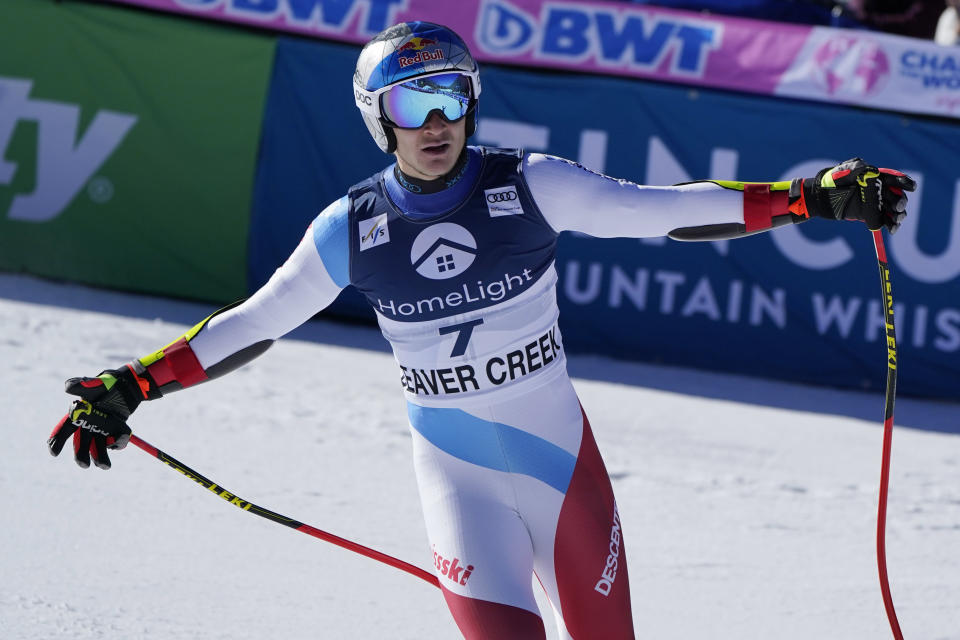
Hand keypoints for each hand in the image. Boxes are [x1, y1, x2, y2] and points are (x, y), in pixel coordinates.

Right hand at [48, 367, 144, 468]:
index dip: (57, 442)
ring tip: (106, 466)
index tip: (54, 453)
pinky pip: (115, 442)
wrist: (128, 387)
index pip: (64, 430)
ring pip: (98, 448)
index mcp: (78, 416)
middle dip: (81, 455)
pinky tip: (124, 437)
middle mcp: (88, 426)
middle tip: (84, 465)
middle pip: (81, 444)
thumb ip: (83, 385)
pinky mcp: (115, 432)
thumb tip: (67, 387)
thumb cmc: (108, 385)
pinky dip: (119, 443)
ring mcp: (101, 430)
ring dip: (100, 457)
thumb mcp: (97, 385)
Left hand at [795, 158, 915, 232]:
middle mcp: (878, 189)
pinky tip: (892, 229)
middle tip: (898, 208)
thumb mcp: (841, 171)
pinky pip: (884, 220)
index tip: (912, 187)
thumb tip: (872, 170)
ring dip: (899, 215)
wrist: (821, 197)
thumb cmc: (831, 180)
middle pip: (897, 195)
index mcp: (875, 176)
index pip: (894, 178)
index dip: (905, 182)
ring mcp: (875, 203)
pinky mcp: (870, 215)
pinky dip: (890, 225)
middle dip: (901, 201)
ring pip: (894, 209)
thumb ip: (856, 168)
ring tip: (898, 220)